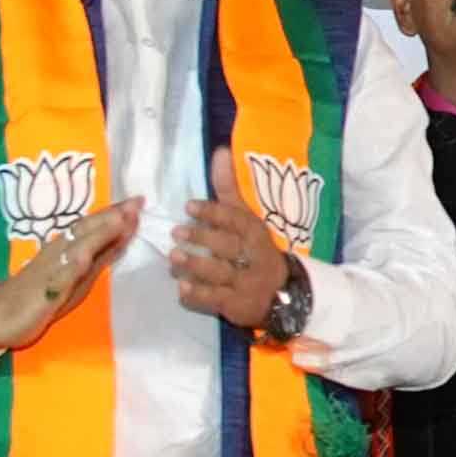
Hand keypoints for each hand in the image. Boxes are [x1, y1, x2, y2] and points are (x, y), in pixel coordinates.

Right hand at [0, 201, 141, 351]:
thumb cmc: (40, 293)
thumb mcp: (78, 275)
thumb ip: (100, 257)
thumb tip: (125, 238)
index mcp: (68, 247)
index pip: (93, 226)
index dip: (116, 212)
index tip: (139, 200)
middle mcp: (60, 251)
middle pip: (88, 229)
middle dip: (113, 215)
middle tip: (137, 201)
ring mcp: (52, 269)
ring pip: (77, 247)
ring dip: (99, 233)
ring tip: (120, 219)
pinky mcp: (44, 290)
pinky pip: (59, 277)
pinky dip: (73, 267)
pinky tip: (85, 258)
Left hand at [170, 146, 289, 328]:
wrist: (283, 293)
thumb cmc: (254, 249)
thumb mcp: (246, 219)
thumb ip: (229, 189)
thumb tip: (220, 150)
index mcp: (256, 233)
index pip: (237, 220)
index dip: (214, 213)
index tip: (189, 206)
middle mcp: (254, 257)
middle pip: (229, 246)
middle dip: (202, 239)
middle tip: (176, 232)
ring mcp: (248, 283)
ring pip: (221, 273)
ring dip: (196, 266)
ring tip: (173, 258)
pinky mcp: (239, 305)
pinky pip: (217, 300)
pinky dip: (198, 294)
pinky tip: (181, 289)